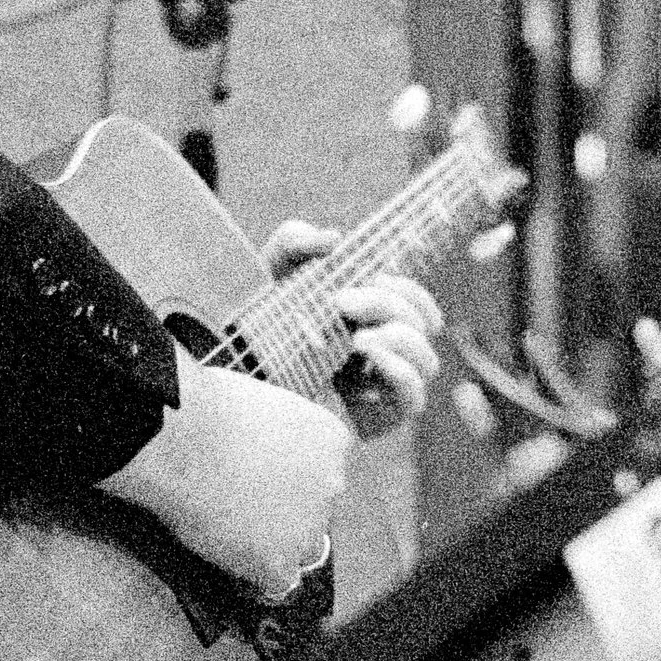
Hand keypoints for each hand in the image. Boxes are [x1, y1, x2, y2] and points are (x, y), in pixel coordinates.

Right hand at [101, 354, 352, 599]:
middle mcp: (332, 485)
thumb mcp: (262, 408)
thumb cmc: (206, 408)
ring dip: (274, 547)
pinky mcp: (279, 563)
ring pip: (299, 550)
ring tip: (230, 538)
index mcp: (332, 441)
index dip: (289, 479)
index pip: (323, 472)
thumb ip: (275, 437)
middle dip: (286, 513)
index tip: (261, 480)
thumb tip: (255, 454)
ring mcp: (309, 528)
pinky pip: (274, 582)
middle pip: (316, 511)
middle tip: (241, 508)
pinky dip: (255, 578)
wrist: (183, 438)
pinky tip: (231, 566)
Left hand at [263, 221, 442, 432]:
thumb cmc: (252, 329)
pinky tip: (366, 355)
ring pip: (428, 362)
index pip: (419, 308)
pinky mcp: (376, 421)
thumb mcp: (271, 276)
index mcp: (372, 325)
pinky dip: (399, 370)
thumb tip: (335, 239)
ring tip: (356, 337)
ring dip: (401, 338)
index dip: (409, 288)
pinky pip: (414, 398)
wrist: (233, 382)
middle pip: (422, 327)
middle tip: (340, 302)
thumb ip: (297, 241)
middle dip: (388, 305)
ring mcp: (382, 391)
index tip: (374, 275)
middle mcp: (383, 358)